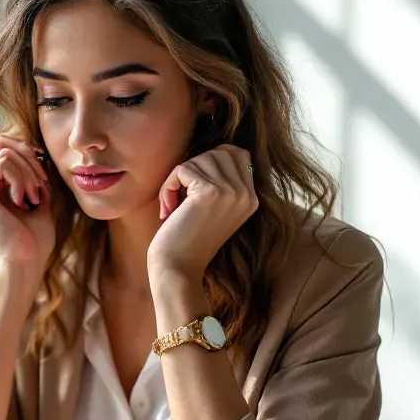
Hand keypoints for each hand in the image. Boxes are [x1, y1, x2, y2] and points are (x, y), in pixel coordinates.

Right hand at [0, 134, 55, 278]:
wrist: (26, 259)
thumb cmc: (34, 237)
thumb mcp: (39, 197)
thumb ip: (33, 174)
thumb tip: (34, 149)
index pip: (7, 144)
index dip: (29, 153)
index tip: (43, 179)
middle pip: (2, 140)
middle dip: (29, 157)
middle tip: (41, 184)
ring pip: (6, 151)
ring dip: (28, 173)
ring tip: (33, 197)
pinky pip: (2, 163)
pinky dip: (20, 179)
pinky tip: (22, 200)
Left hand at [147, 144, 257, 284]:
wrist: (178, 269)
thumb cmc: (187, 240)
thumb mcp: (213, 208)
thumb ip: (222, 182)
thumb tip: (216, 150)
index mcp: (251, 199)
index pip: (238, 153)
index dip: (210, 161)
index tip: (192, 187)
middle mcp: (246, 194)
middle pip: (218, 152)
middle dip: (193, 168)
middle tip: (179, 196)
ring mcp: (231, 192)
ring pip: (199, 159)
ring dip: (177, 179)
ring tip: (172, 205)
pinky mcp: (210, 192)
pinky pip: (182, 169)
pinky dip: (168, 186)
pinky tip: (167, 209)